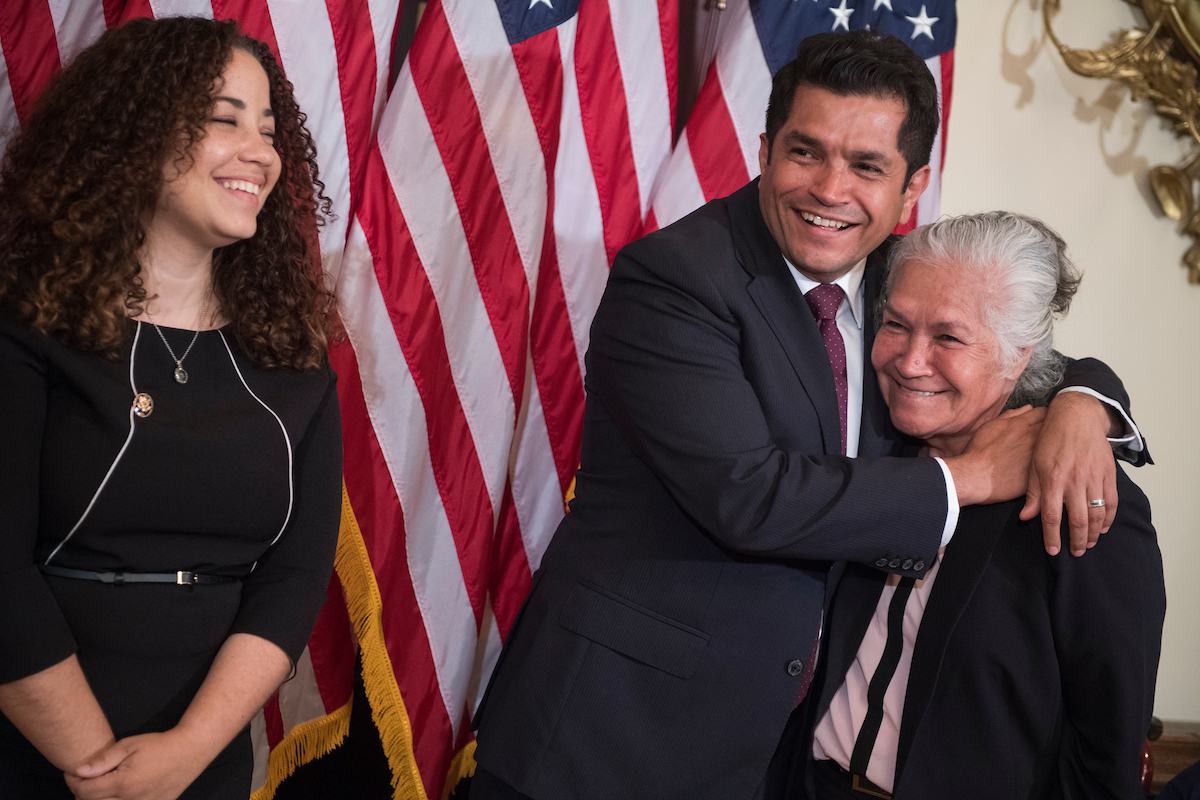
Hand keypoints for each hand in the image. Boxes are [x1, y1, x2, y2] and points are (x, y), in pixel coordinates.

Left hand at [64, 730, 210, 799]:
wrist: (189, 752)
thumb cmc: (159, 745)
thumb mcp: (129, 745)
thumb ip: (103, 760)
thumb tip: (79, 771)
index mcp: (123, 783)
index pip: (84, 791)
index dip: (72, 782)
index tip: (72, 773)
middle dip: (82, 792)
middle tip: (85, 779)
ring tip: (99, 787)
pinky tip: (116, 793)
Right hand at [944, 405, 1045, 505]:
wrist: (974, 476)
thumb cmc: (978, 452)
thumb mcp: (991, 426)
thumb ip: (1010, 415)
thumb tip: (1027, 409)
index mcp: (1021, 424)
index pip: (1045, 412)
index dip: (1045, 416)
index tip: (1043, 421)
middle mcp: (1032, 438)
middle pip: (1055, 426)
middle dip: (1054, 428)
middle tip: (1049, 435)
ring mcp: (1037, 455)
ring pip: (1057, 445)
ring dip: (1054, 446)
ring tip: (1049, 450)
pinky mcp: (1038, 473)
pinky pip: (1052, 464)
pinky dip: (1051, 463)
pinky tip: (1045, 466)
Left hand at [1019, 391, 1117, 557]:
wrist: (1076, 417)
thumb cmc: (1050, 440)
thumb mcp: (1034, 464)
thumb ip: (1032, 493)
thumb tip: (1026, 518)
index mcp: (1053, 479)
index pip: (1051, 516)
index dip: (1052, 537)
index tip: (1053, 551)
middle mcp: (1075, 481)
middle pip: (1078, 520)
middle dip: (1076, 541)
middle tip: (1075, 552)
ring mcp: (1094, 478)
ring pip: (1097, 514)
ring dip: (1093, 533)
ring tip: (1087, 544)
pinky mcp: (1108, 474)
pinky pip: (1111, 502)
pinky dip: (1109, 518)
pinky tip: (1103, 527)